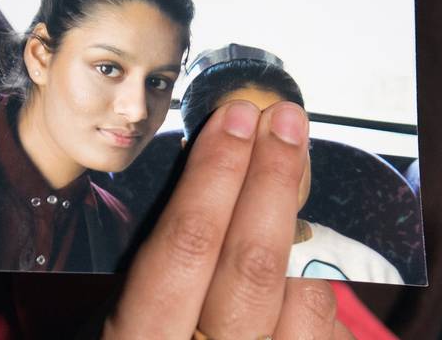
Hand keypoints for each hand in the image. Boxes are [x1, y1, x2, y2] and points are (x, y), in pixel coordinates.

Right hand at [103, 101, 353, 338]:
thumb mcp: (117, 316)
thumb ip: (155, 265)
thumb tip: (205, 175)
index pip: (185, 248)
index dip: (215, 177)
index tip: (235, 121)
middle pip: (254, 264)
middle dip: (273, 180)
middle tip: (284, 123)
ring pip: (302, 294)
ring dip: (301, 228)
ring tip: (291, 176)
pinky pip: (324, 322)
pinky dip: (316, 276)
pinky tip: (298, 252)